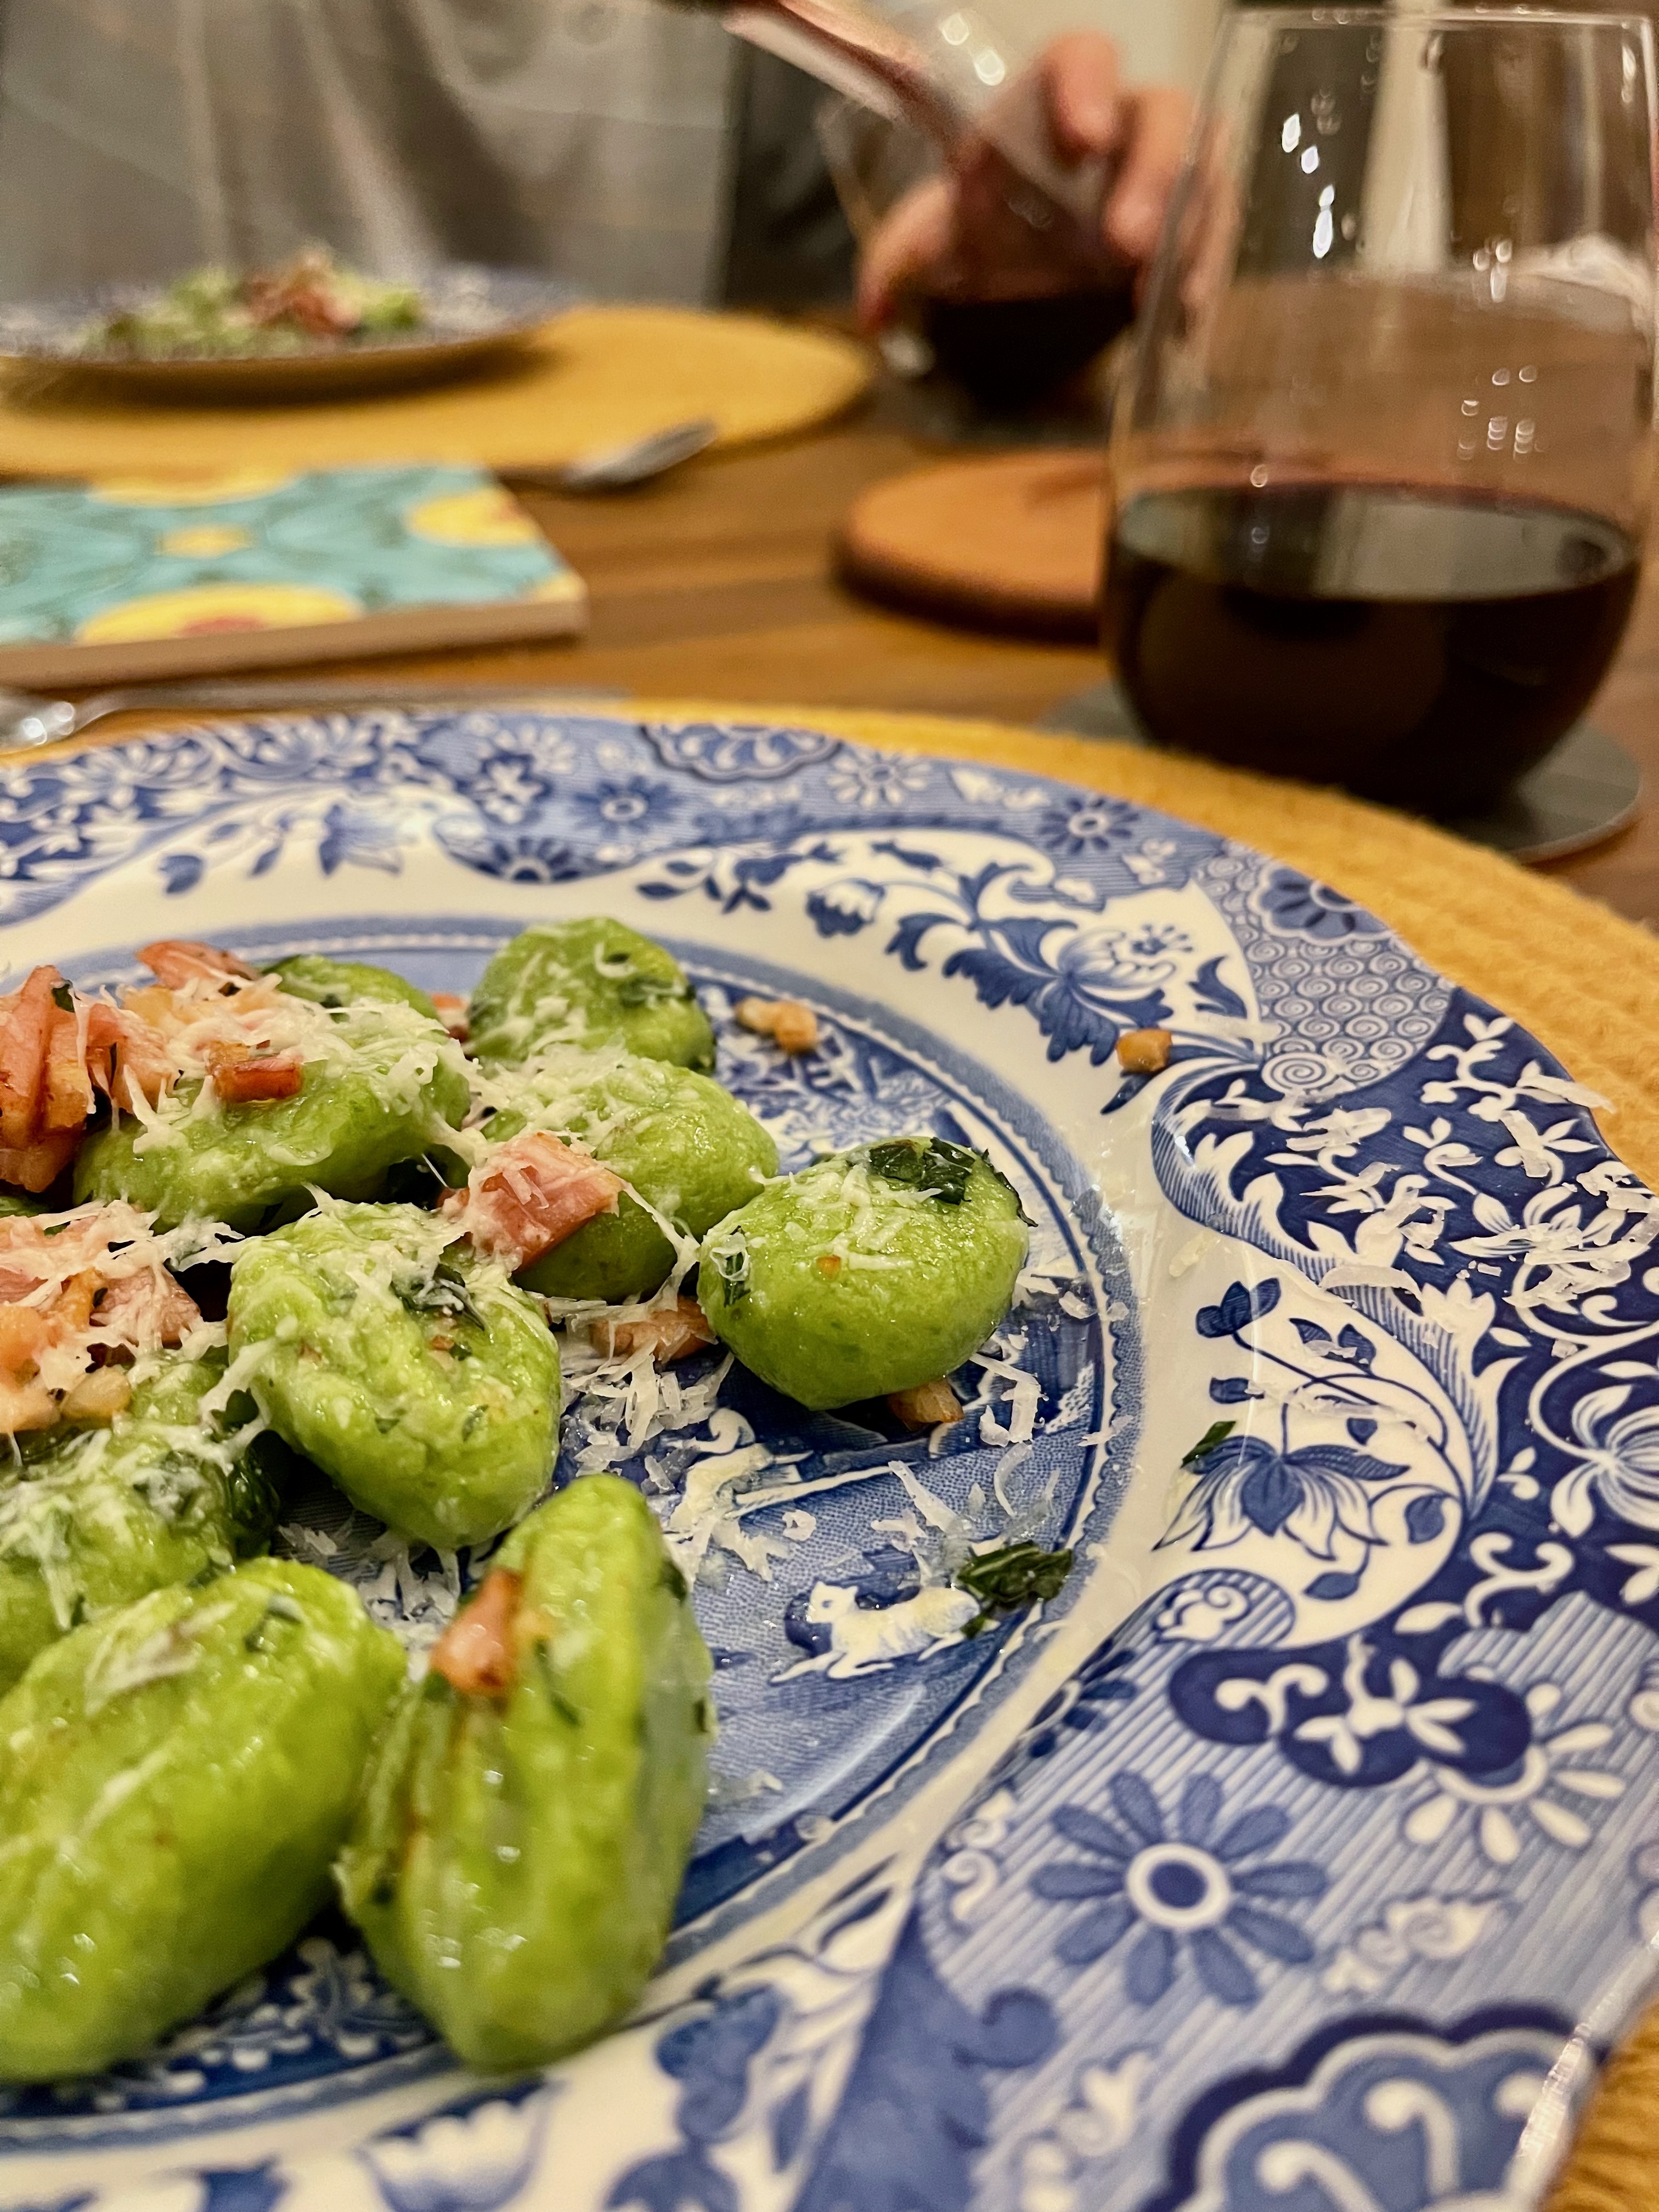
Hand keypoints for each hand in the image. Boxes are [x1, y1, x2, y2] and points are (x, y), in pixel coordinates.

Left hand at [857, 33, 1191, 330]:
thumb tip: (872, 313)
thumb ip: (901, 265)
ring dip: (1188, 227)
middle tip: (1125, 240)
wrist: (1028, 263)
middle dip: (1152, 172)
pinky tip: (1186, 319)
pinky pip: (1218, 233)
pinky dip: (1206, 274)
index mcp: (1052, 102)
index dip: (1085, 87)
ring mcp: (1169, 172)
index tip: (1082, 138)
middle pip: (1161, 114)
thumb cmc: (991, 229)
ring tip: (1155, 288)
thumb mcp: (937, 242)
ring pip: (1202, 170)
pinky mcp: (1196, 223)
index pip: (1080, 59)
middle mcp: (1122, 122)